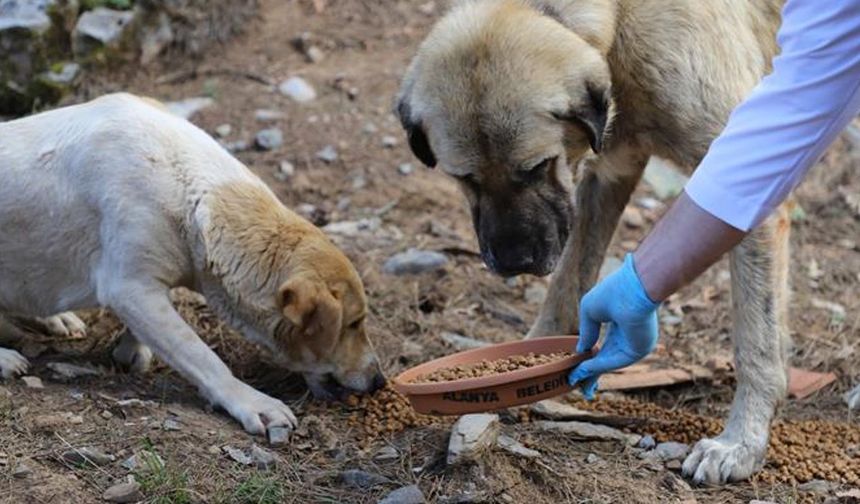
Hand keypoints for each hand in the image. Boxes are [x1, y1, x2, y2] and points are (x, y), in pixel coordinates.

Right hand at [569, 254, 658, 398]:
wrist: (634, 287)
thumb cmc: (614, 292)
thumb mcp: (590, 311)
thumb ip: (586, 332)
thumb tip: (581, 352)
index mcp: (620, 323)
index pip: (605, 345)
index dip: (589, 357)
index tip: (576, 367)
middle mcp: (628, 336)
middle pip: (607, 359)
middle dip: (591, 372)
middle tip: (578, 384)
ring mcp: (635, 344)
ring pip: (609, 362)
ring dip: (592, 373)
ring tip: (576, 381)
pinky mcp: (638, 349)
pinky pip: (615, 361)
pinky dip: (598, 366)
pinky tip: (584, 370)